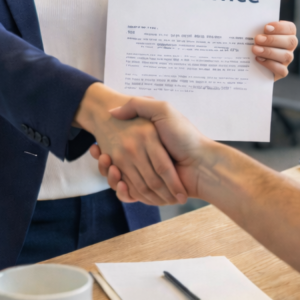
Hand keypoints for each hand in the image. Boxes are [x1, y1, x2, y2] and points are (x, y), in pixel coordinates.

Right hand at [90, 97, 210, 204]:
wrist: (203, 162)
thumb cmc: (184, 135)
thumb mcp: (162, 110)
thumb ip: (139, 105)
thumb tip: (113, 111)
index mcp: (145, 144)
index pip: (116, 148)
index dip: (103, 150)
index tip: (96, 146)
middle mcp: (144, 161)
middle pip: (115, 166)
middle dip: (104, 164)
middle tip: (100, 155)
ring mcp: (147, 177)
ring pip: (119, 181)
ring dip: (110, 176)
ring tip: (108, 166)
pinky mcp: (151, 192)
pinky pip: (131, 194)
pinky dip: (123, 192)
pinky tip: (120, 182)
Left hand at [253, 21, 297, 79]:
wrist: (250, 63)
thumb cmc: (254, 42)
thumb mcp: (256, 32)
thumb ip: (257, 28)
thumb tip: (248, 22)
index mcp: (287, 34)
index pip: (290, 28)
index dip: (280, 27)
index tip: (266, 27)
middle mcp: (289, 47)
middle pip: (290, 42)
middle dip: (273, 40)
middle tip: (257, 39)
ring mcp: (287, 60)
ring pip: (286, 56)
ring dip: (269, 52)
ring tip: (255, 49)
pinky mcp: (282, 72)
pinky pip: (281, 70)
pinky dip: (270, 65)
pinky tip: (258, 60)